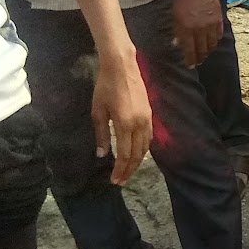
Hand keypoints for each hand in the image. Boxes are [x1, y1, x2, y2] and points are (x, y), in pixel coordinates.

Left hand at [92, 54, 151, 185]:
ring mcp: (147, 120)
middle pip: (137, 155)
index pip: (124, 155)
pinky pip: (149, 138)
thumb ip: (101, 134)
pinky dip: (143, 150)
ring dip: (137, 162)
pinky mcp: (150, 115)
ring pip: (145, 148)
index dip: (120, 170)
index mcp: (125, 124)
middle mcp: (139, 125)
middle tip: (121, 181)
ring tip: (128, 171)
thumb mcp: (98, 111)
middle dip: (129, 170)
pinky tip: (137, 154)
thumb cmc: (105, 87)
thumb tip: (102, 155)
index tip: (114, 181)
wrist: (122, 67)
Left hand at [173, 0, 223, 67]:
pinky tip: (212, 42)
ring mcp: (210, 25)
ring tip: (205, 53)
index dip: (190, 60)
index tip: (190, 65)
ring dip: (208, 51)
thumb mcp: (175, 15)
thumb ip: (178, 31)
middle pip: (202, 50)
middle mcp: (199, 29)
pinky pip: (218, 35)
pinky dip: (215, 41)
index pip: (189, 50)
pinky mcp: (218, 20)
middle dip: (200, 58)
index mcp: (186, 28)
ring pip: (211, 44)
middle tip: (198, 62)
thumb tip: (178, 44)